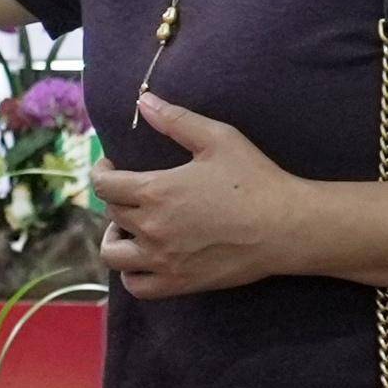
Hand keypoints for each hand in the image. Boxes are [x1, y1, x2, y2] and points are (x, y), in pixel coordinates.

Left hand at [93, 94, 305, 296]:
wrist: (286, 227)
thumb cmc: (255, 179)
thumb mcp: (218, 138)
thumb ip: (175, 120)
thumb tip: (143, 101)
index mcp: (155, 191)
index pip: (104, 185)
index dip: (101, 172)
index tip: (111, 167)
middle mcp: (151, 228)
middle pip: (111, 215)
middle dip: (116, 200)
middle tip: (131, 193)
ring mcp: (163, 259)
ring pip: (113, 255)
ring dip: (113, 240)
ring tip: (128, 230)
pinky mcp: (179, 282)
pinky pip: (137, 286)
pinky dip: (131, 274)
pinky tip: (143, 260)